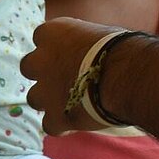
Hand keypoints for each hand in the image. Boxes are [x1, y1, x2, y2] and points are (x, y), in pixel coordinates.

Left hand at [22, 18, 121, 133]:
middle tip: (65, 78)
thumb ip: (82, 42)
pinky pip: (50, 124)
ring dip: (49, 100)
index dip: (57, 47)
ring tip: (74, 102)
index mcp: (51, 33)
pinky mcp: (55, 117)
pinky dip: (61, 125)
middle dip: (44, 73)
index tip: (70, 53)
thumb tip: (85, 48)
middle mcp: (40, 61)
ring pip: (35, 98)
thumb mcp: (99, 34)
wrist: (129, 77)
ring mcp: (44, 91)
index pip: (43, 37)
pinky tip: (77, 122)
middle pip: (29, 67)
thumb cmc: (123, 49)